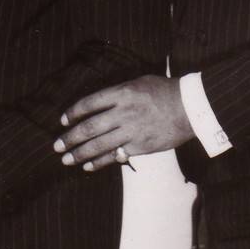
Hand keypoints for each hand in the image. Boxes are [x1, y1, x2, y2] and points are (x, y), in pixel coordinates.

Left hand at [54, 75, 192, 170]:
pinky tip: (87, 166)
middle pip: (90, 127)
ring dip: (79, 154)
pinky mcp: (140, 146)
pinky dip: (99, 162)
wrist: (192, 108)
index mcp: (123, 93)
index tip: (63, 120)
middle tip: (57, 146)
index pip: (90, 103)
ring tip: (66, 159)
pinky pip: (115, 156)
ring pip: (99, 145)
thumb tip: (97, 105)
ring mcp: (132, 131)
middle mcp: (124, 112)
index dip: (73, 112)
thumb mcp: (139, 83)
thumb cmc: (165, 92)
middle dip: (70, 138)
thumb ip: (118, 93)